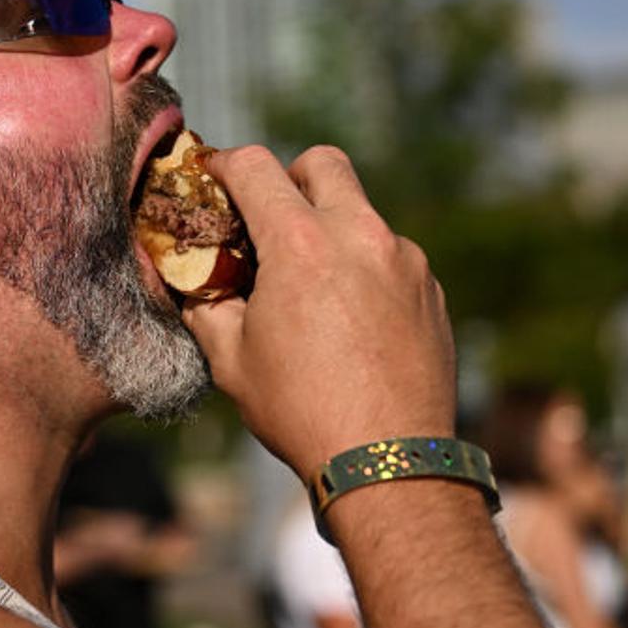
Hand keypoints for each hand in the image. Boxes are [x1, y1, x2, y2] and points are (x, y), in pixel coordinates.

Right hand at [180, 145, 456, 480]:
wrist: (390, 464)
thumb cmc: (301, 412)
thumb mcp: (231, 360)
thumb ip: (208, 306)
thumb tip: (196, 283)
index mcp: (301, 244)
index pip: (255, 167)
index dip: (223, 165)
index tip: (213, 176)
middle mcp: (360, 236)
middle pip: (323, 163)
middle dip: (291, 176)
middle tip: (272, 217)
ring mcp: (404, 261)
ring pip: (361, 213)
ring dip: (333, 229)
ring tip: (314, 286)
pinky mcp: (431, 290)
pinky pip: (392, 257)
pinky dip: (366, 269)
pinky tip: (352, 319)